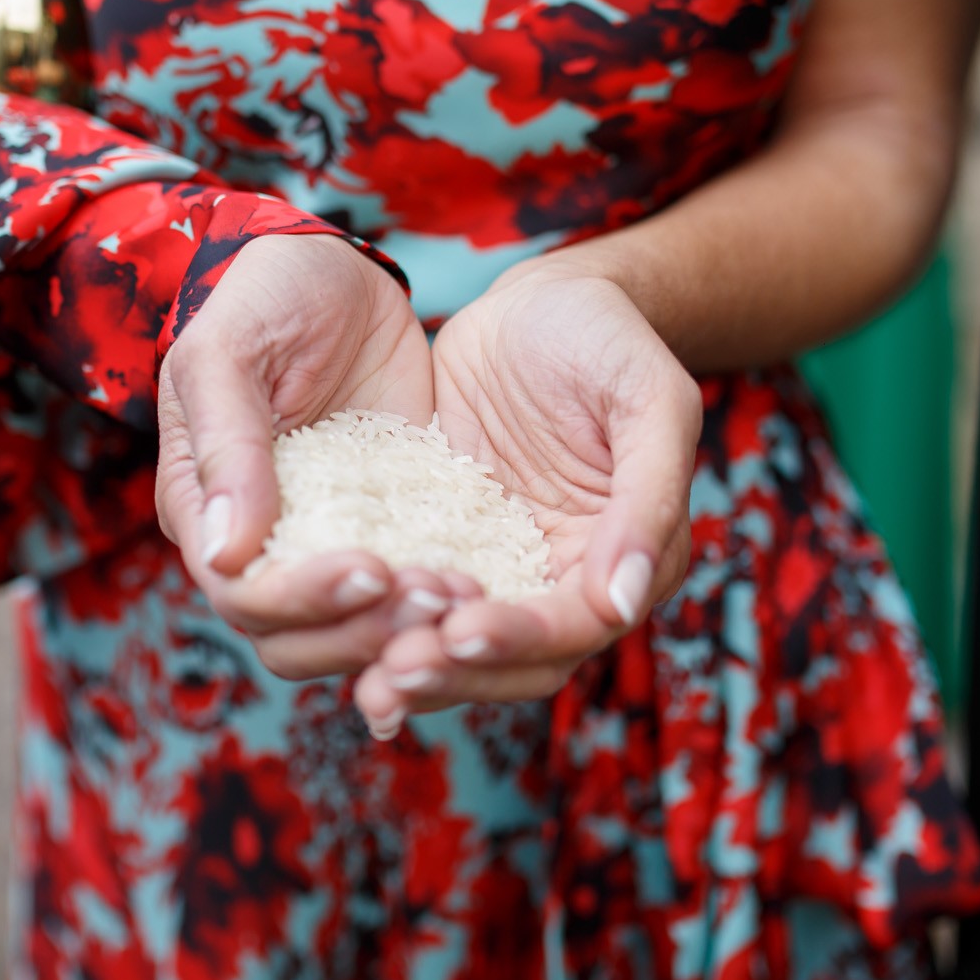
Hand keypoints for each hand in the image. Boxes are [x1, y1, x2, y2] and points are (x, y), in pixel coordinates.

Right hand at [157, 234, 462, 678]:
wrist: (329, 269)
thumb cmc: (258, 298)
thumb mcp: (227, 353)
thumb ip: (227, 448)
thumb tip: (226, 555)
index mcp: (206, 513)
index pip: (245, 595)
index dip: (305, 600)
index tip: (375, 568)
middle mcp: (265, 545)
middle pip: (300, 639)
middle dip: (367, 631)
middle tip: (440, 594)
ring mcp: (331, 540)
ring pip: (358, 630)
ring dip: (409, 628)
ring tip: (469, 594)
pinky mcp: (394, 525)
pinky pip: (412, 584)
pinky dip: (445, 598)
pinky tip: (492, 585)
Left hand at [353, 262, 700, 731]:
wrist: (541, 301)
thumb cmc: (609, 338)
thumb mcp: (649, 400)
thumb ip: (649, 498)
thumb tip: (620, 605)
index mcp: (632, 560)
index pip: (576, 626)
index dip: (521, 638)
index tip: (460, 633)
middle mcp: (566, 580)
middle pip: (514, 662)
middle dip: (455, 673)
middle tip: (391, 673)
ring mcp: (501, 566)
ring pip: (459, 645)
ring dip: (414, 665)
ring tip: (364, 678)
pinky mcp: (445, 542)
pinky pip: (412, 594)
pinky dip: (378, 622)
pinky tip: (330, 631)